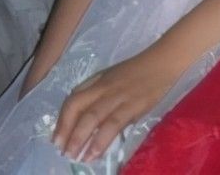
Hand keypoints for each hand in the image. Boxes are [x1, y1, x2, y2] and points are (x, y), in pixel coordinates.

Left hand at [52, 46, 179, 162]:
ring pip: (92, 116)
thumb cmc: (139, 71)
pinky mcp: (132, 105)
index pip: (73, 99)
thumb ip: (98, 92)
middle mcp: (104, 87)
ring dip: (79, 138)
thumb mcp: (113, 77)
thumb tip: (82, 119)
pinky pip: (112, 123)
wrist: (164, 62)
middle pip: (77, 107)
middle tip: (62, 151)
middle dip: (66, 131)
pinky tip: (95, 154)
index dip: (62, 120)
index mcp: (98, 81)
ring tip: (74, 157)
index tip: (56, 139)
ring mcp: (118, 96)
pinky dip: (101, 140)